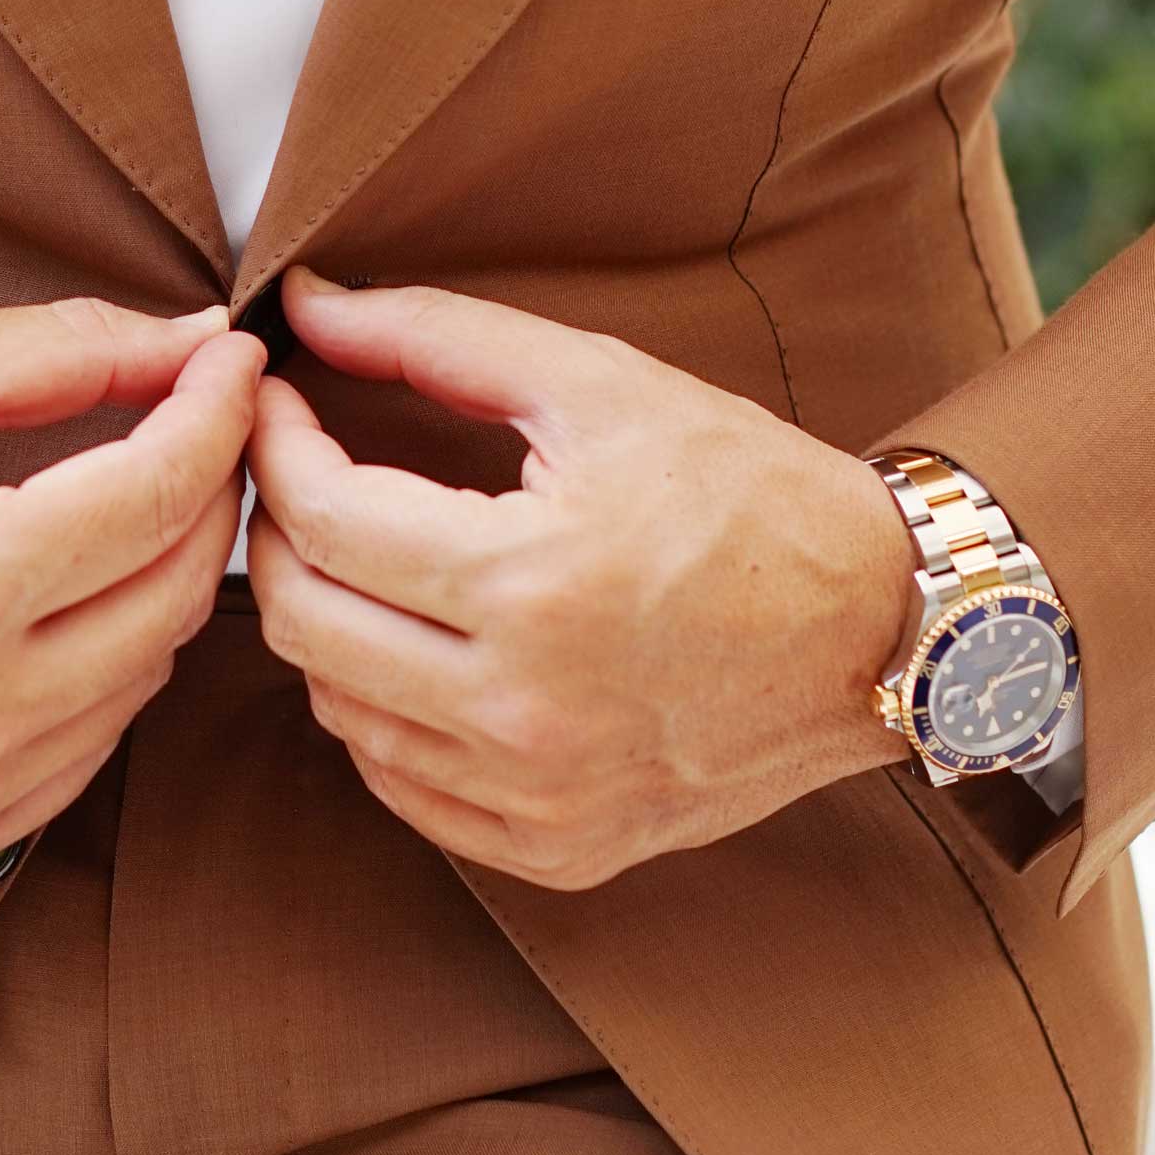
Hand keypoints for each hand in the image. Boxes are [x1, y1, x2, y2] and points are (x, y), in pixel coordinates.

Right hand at [0, 299, 263, 876]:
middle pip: (178, 591)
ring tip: (128, 498)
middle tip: (196, 417)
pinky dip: (105, 662)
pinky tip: (66, 597)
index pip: (159, 495)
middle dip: (205, 491)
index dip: (216, 411)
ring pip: (150, 673)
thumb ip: (66, 351)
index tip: (233, 359)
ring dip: (158, 578)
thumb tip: (198, 341)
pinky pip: (93, 743)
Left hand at [246, 270, 915, 891]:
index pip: (321, 521)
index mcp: (531, 583)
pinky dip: (382, 714)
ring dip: (327, 623)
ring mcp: (538, 796)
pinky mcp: (558, 850)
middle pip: (301, 625)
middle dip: (275, 535)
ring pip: (339, 711)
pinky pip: (404, 788)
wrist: (879, 629)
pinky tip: (418, 649)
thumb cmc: (747, 490)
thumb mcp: (599, 384)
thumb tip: (308, 305)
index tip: (280, 405)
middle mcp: (524, 709)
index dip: (275, 449)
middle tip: (303, 476)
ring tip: (366, 556)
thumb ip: (437, 336)